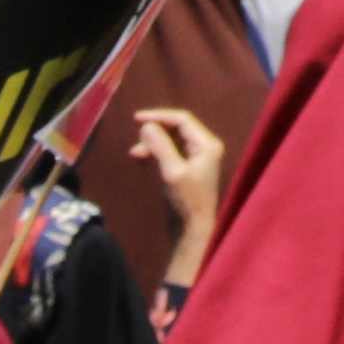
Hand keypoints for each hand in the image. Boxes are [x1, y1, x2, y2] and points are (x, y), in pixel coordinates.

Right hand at [122, 104, 222, 272]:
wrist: (194, 227)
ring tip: (136, 153)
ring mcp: (197, 156)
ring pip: (171, 138)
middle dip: (154, 132)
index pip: (182, 119)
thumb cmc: (188, 200)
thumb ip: (161, 146)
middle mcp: (204, 146)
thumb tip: (146, 126)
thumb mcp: (173, 172)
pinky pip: (170, 149)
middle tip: (137, 143)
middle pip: (176, 127)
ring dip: (153, 143)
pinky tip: (143, 157)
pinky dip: (156, 151)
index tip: (137, 119)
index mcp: (207, 144)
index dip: (159, 116)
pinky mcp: (188, 166)